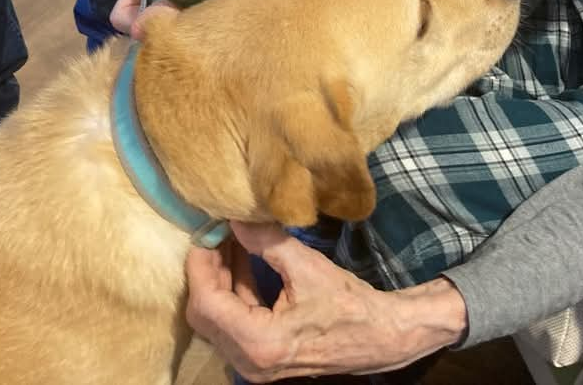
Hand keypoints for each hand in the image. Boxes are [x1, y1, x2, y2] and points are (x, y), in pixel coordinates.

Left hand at [185, 221, 467, 380]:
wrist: (381, 336)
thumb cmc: (350, 305)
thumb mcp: (308, 268)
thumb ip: (268, 243)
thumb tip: (236, 218)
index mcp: (259, 342)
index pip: (208, 302)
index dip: (201, 264)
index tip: (207, 231)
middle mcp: (249, 361)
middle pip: (205, 314)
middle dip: (207, 270)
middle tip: (216, 232)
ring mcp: (254, 364)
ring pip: (217, 319)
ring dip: (219, 279)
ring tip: (228, 240)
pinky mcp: (262, 357)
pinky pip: (233, 323)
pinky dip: (234, 291)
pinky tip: (242, 261)